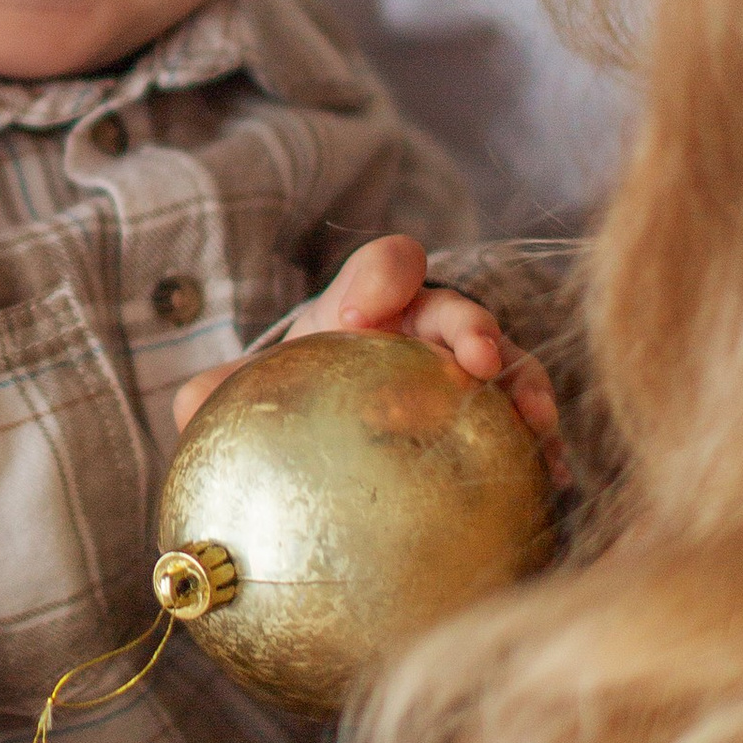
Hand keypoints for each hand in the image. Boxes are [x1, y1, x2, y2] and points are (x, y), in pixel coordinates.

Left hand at [175, 232, 566, 478]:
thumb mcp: (265, 392)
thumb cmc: (310, 400)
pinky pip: (528, 426)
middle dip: (470, 326)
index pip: (384, 269)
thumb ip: (221, 393)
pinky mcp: (500, 423)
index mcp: (371, 310)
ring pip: (507, 365)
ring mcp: (473, 376)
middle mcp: (431, 332)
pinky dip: (542, 445)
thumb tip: (191, 404)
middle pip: (458, 310)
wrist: (352, 441)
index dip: (381, 278)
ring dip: (522, 386)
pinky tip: (551, 474)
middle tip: (479, 357)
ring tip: (533, 421)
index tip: (370, 308)